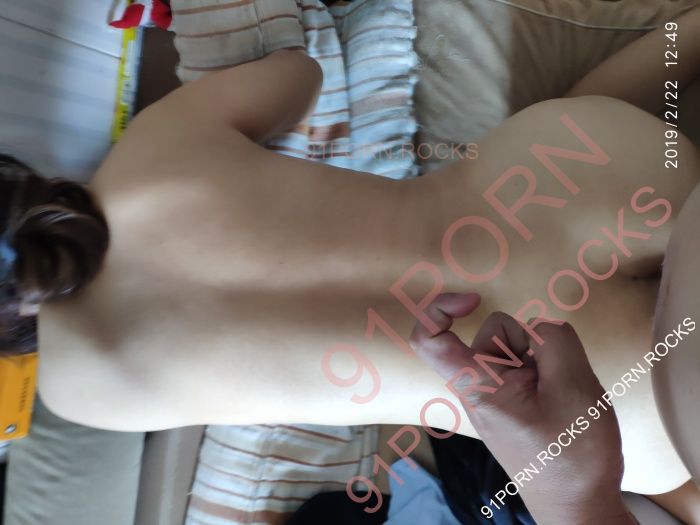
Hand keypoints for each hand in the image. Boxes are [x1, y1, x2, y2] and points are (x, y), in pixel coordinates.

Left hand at [409, 293, 636, 524]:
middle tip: (555, 380)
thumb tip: (538, 328)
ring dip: (543, 360)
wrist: (578, 507)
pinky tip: (562, 400)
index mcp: (477, 385)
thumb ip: (553, 341)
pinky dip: (546, 374)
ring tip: (563, 396)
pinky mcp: (512, 405)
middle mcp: (477, 388)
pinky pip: (527, 370)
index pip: (430, 339)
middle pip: (494, 334)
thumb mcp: (573, 387)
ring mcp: (495, 397)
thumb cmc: (571, 454)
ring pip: (516, 350)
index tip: (473, 301)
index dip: (440, 308)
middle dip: (528, 343)